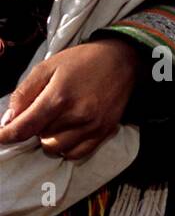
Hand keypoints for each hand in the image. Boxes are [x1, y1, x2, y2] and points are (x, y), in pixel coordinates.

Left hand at [0, 37, 142, 158]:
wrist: (121, 61)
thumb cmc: (81, 61)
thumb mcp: (46, 67)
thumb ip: (24, 93)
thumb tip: (9, 119)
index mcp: (59, 97)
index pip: (25, 127)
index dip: (7, 135)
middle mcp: (77, 116)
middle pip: (41, 139)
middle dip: (34, 130)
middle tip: (40, 115)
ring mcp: (93, 126)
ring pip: (58, 149)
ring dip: (50, 139)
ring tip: (54, 123)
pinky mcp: (105, 132)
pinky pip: (78, 154)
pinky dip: (66, 148)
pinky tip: (66, 133)